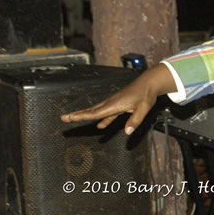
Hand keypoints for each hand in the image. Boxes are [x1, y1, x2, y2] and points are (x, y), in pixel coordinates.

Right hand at [60, 63, 174, 134]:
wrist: (149, 83)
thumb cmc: (146, 94)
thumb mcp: (143, 108)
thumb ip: (135, 120)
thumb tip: (127, 132)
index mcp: (114, 104)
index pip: (95, 113)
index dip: (82, 116)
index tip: (70, 118)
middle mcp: (111, 103)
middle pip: (91, 111)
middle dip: (77, 115)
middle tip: (64, 118)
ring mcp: (114, 103)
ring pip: (97, 111)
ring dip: (86, 115)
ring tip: (74, 119)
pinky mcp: (118, 104)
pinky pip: (107, 113)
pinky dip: (102, 118)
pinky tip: (100, 125)